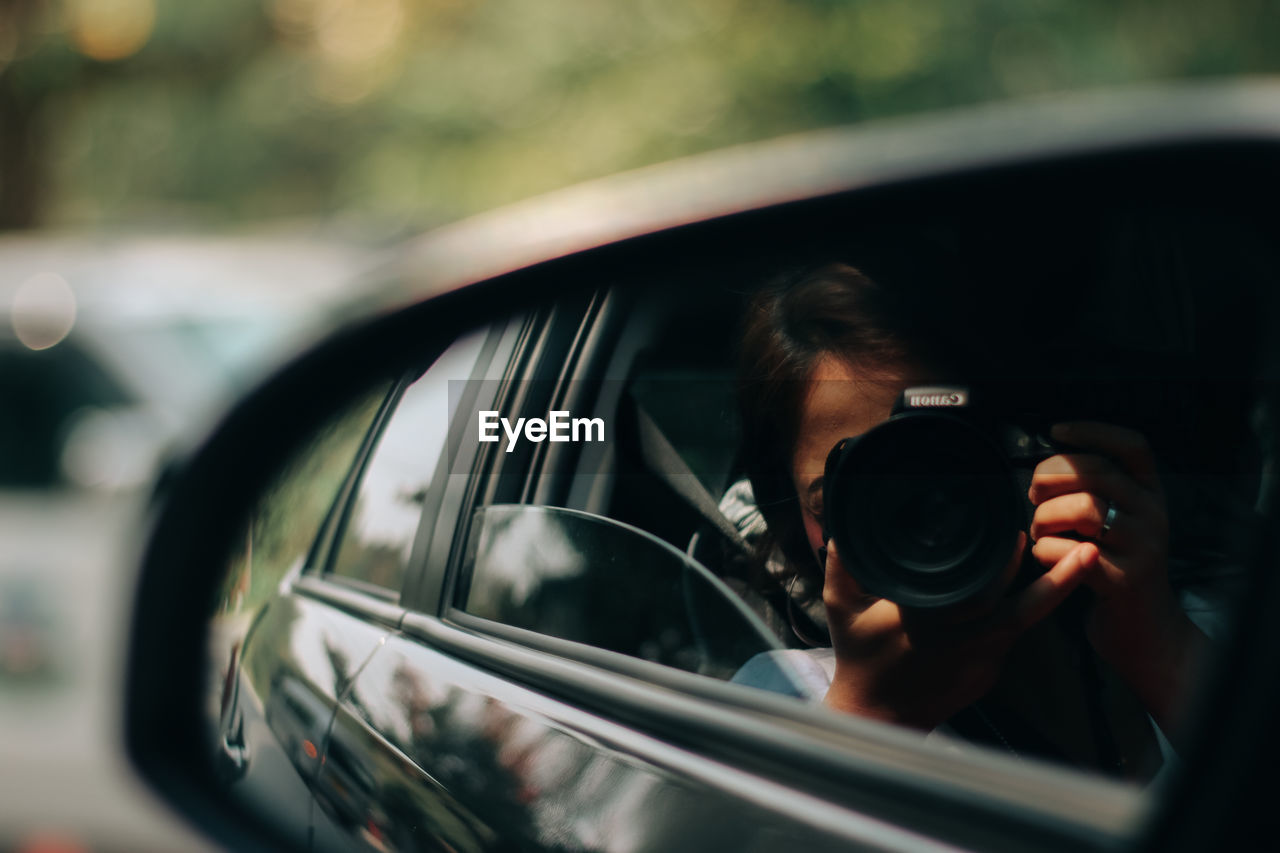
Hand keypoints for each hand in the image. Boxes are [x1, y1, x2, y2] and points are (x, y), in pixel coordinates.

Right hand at [821, 535, 1096, 730]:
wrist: (878, 716)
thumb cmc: (860, 656)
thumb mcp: (841, 606)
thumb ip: (843, 563)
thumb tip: (844, 526)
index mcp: (930, 619)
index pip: (979, 587)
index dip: (1006, 561)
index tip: (1020, 533)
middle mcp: (964, 641)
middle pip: (1019, 604)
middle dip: (1049, 574)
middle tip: (1071, 541)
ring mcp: (982, 661)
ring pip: (1025, 620)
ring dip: (1051, 591)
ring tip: (1078, 560)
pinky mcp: (989, 673)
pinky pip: (1012, 634)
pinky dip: (1024, 610)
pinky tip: (1036, 586)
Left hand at [1028, 421, 1205, 733]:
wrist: (1144, 630)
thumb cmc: (1114, 568)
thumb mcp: (1117, 522)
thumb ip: (1094, 491)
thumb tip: (1043, 466)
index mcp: (1150, 493)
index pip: (1132, 445)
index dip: (1093, 431)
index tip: (1056, 430)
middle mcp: (1154, 514)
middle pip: (1096, 472)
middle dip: (1050, 479)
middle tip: (1032, 496)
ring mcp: (1144, 547)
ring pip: (1084, 508)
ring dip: (1045, 516)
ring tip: (1038, 529)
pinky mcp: (1125, 580)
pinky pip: (1072, 552)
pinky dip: (1045, 550)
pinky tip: (1043, 555)